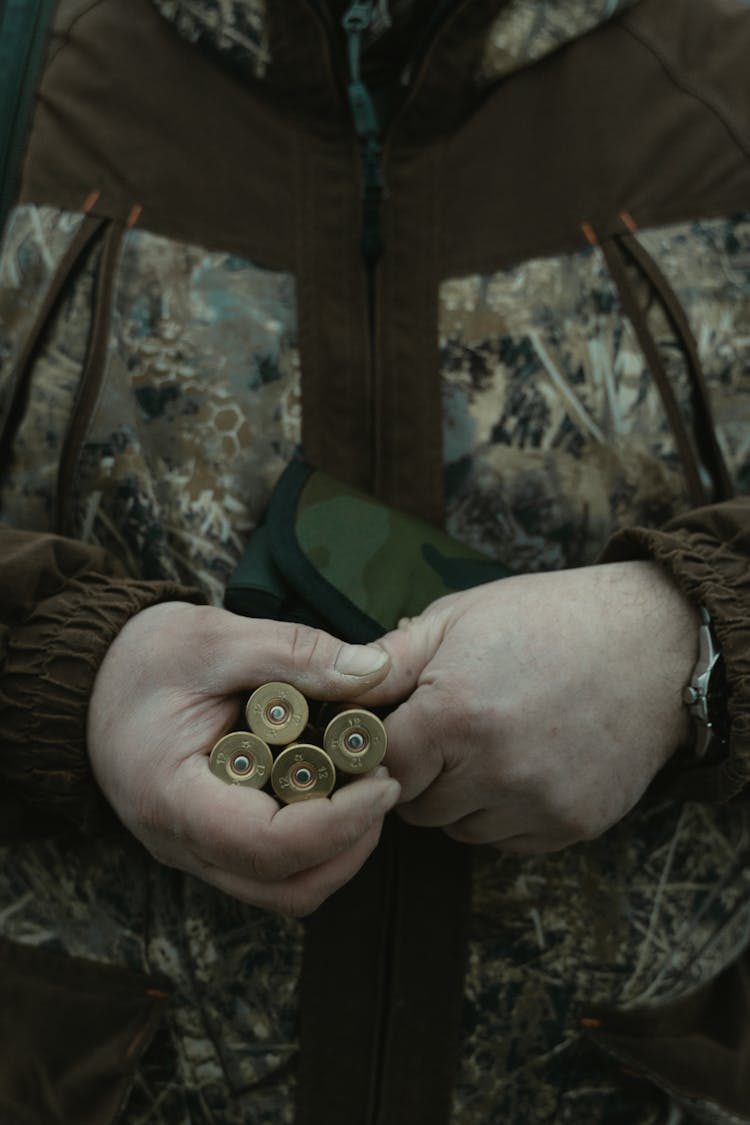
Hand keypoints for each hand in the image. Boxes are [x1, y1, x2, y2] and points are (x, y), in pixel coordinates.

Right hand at [87, 602, 399, 914]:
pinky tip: (335, 788)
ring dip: (340, 851)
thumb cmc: (144, 657)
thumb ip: (295, 652)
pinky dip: (318, 843)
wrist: (95, 678)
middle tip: (383, 782)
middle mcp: (180, 844)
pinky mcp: (214, 844)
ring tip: (364, 787)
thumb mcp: (216, 637)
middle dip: (351, 843)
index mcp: (171, 797)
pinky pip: (275, 870)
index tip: (384, 781)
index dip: (340, 823)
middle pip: (286, 888)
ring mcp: (197, 852)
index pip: (267, 846)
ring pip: (285, 891)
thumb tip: (375, 672)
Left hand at [359, 562, 699, 852]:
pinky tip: (525, 762)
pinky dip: (503, 811)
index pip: (378, 764)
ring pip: (458, 828)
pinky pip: (506, 839)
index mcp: (455, 715)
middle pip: (414, 805)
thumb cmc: (549, 620)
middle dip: (419, 772)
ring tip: (492, 741)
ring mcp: (536, 805)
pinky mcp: (570, 826)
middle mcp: (494, 771)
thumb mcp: (458, 618)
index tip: (389, 731)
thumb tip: (334, 690)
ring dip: (460, 797)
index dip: (377, 746)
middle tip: (446, 729)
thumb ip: (388, 661)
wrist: (654, 644)